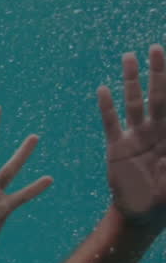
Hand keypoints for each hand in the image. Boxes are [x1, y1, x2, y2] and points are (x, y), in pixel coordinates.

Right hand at [100, 44, 165, 227]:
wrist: (141, 214)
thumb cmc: (164, 200)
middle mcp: (156, 131)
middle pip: (157, 95)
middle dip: (158, 72)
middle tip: (156, 48)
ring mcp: (135, 137)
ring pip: (133, 103)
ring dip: (131, 81)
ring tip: (128, 58)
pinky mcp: (116, 148)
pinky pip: (111, 124)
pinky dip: (107, 107)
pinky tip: (103, 90)